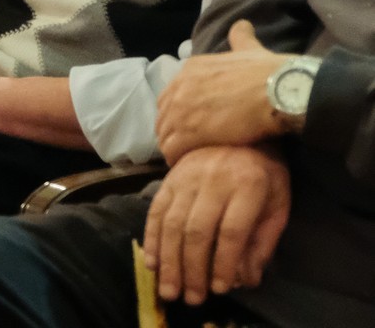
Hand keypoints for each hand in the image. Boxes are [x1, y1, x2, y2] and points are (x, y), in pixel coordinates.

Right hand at [142, 144, 290, 305]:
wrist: (240, 131)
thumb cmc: (265, 174)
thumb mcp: (278, 205)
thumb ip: (263, 243)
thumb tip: (244, 279)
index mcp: (248, 186)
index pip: (231, 231)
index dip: (223, 262)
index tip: (220, 288)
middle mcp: (213, 180)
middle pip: (197, 230)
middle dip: (191, 268)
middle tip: (190, 298)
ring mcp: (186, 177)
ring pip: (172, 223)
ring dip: (168, 260)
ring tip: (169, 289)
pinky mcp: (169, 178)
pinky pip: (156, 210)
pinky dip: (151, 239)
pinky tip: (151, 262)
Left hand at [157, 21, 291, 163]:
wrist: (280, 91)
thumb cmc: (270, 72)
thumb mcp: (249, 49)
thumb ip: (241, 39)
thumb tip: (242, 25)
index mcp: (191, 68)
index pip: (171, 94)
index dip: (179, 111)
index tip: (189, 124)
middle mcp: (180, 86)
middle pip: (164, 114)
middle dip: (172, 129)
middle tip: (187, 145)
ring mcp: (182, 109)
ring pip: (165, 133)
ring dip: (173, 146)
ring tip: (187, 159)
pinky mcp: (189, 132)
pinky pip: (172, 149)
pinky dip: (176, 158)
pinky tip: (186, 166)